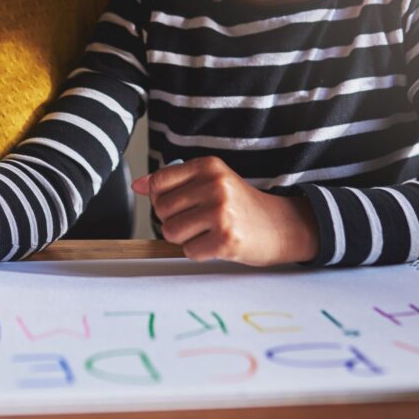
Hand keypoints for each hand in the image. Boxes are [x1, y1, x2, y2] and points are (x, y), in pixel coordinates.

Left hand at [132, 156, 318, 265]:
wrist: (281, 226)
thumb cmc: (239, 205)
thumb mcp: (210, 182)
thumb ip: (173, 182)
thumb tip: (137, 185)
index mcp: (208, 166)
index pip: (158, 182)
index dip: (160, 199)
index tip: (178, 204)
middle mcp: (215, 185)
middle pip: (161, 209)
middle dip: (173, 220)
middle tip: (197, 221)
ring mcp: (221, 212)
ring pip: (171, 232)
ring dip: (185, 238)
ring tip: (207, 232)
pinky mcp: (226, 239)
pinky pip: (189, 251)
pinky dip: (199, 252)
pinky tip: (217, 243)